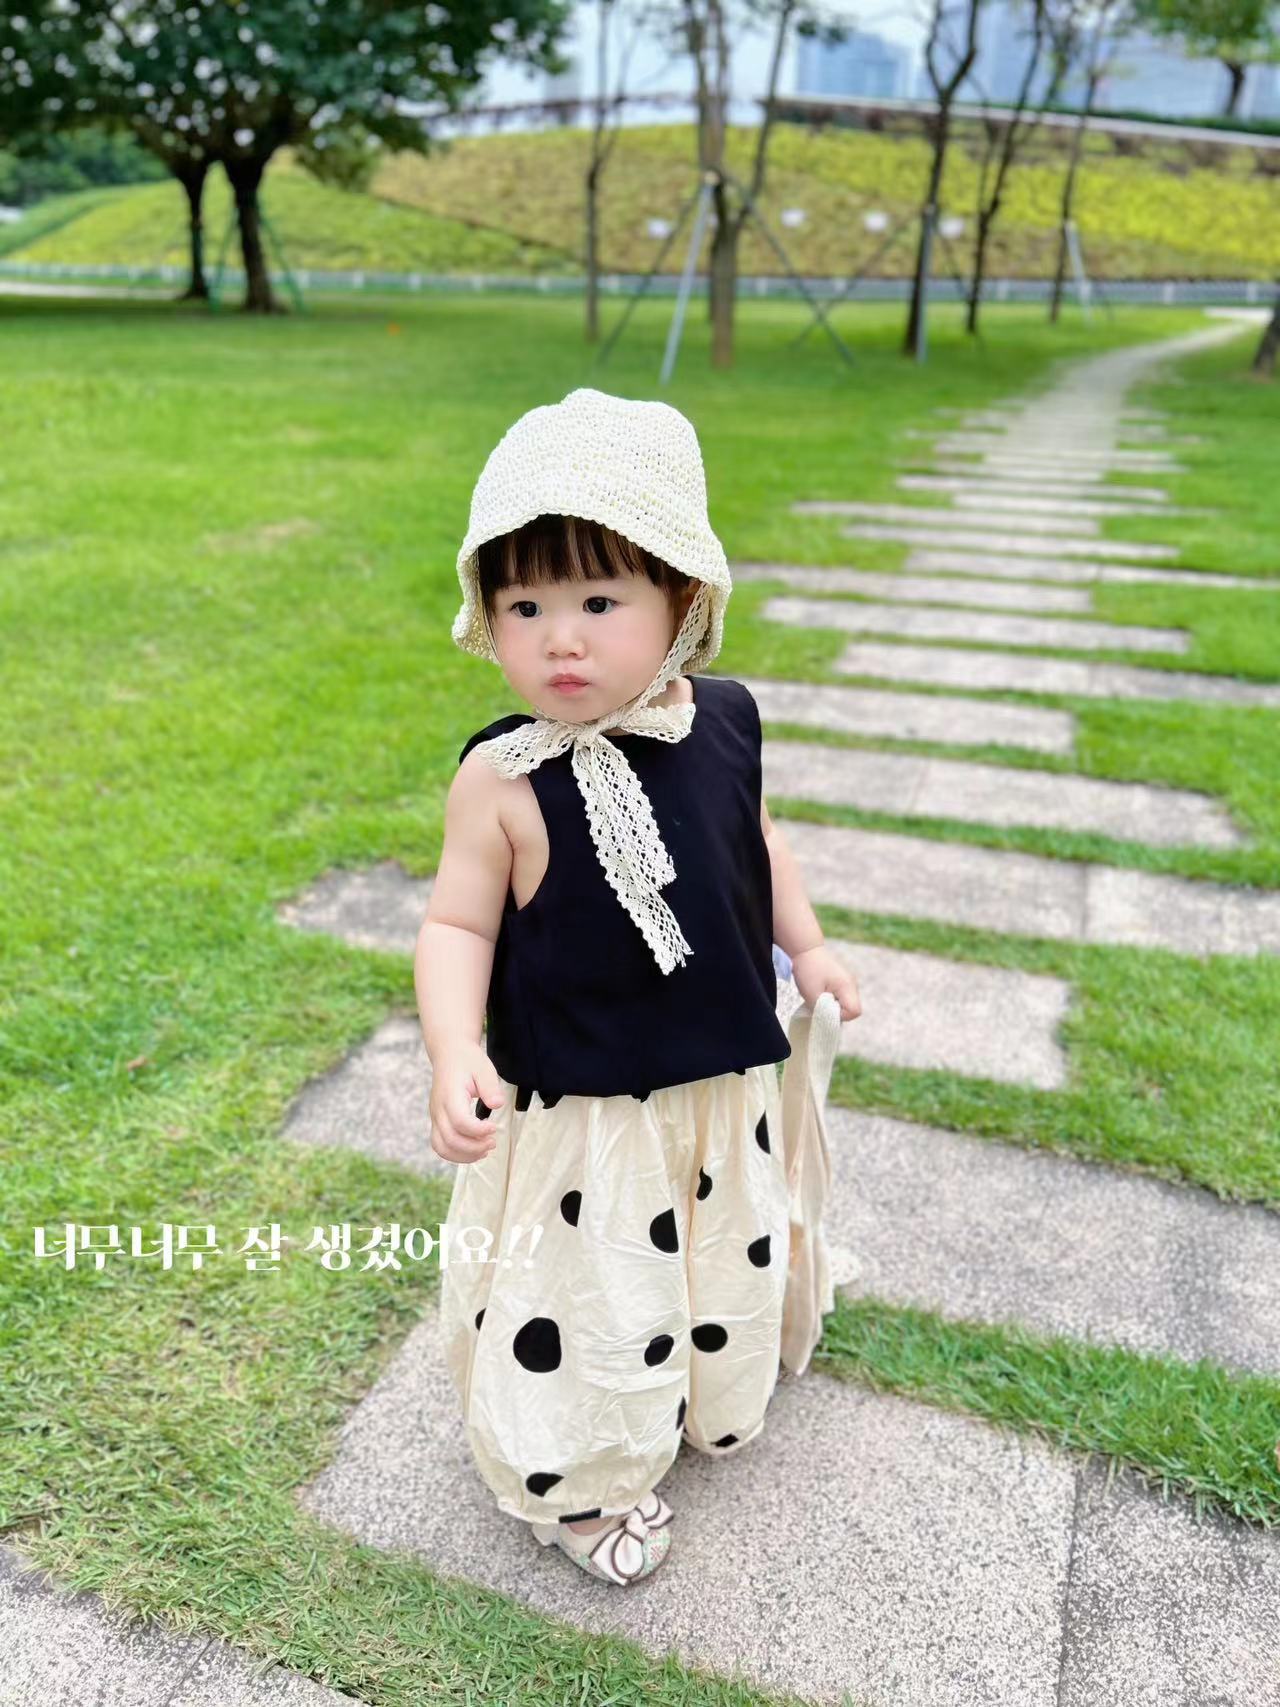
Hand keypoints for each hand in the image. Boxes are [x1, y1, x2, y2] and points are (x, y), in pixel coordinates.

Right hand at [429, 1042, 506, 1164]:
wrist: (449, 1054)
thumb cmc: (468, 1061)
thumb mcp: (484, 1068)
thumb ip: (490, 1087)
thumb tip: (497, 1105)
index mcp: (450, 1095)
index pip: (460, 1121)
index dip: (478, 1131)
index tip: (494, 1128)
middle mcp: (438, 1109)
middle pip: (450, 1140)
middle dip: (474, 1147)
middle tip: (493, 1142)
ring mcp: (435, 1117)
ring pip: (442, 1147)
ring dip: (464, 1155)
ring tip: (485, 1150)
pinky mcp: (437, 1122)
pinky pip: (441, 1145)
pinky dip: (457, 1154)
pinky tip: (475, 1149)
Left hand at [790, 944, 860, 1022]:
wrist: (805, 950)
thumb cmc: (808, 971)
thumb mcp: (812, 995)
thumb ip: (823, 1011)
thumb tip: (830, 1021)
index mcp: (847, 986)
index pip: (854, 1012)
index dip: (840, 1015)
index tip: (825, 1007)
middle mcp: (852, 985)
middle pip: (853, 1009)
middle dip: (837, 1011)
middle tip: (820, 1002)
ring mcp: (849, 983)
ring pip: (847, 1004)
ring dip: (834, 1005)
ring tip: (820, 995)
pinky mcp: (844, 982)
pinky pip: (843, 998)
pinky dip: (833, 1000)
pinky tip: (821, 992)